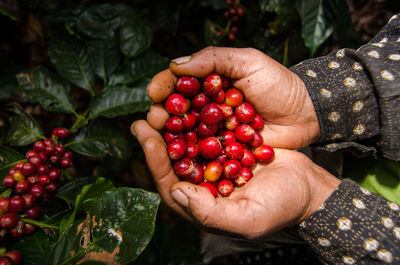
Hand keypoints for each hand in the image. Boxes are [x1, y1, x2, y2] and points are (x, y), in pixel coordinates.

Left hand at [131, 120, 340, 238]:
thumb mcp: (247, 219)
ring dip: (175, 123)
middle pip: (172, 160)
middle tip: (147, 114)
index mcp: (200, 203)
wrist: (308, 187)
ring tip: (163, 102)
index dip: (154, 159)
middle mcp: (202, 183)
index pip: (168, 182)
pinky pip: (207, 130)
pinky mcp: (227, 147)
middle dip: (158, 137)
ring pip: (187, 142)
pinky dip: (198, 115)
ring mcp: (214, 163)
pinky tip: (192, 98)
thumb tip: (176, 192)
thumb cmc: (281, 207)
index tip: (146, 134)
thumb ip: (210, 212)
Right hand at [146, 46, 319, 148]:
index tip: (154, 92)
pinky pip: (202, 152)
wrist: (306, 114)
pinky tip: (178, 158)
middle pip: (176, 109)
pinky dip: (190, 155)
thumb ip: (213, 59)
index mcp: (209, 81)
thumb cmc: (279, 84)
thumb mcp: (248, 62)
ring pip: (185, 132)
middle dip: (162, 113)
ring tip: (159, 139)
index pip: (179, 82)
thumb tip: (174, 65)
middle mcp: (206, 105)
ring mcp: (213, 129)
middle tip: (154, 119)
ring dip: (170, 136)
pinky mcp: (223, 149)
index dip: (163, 86)